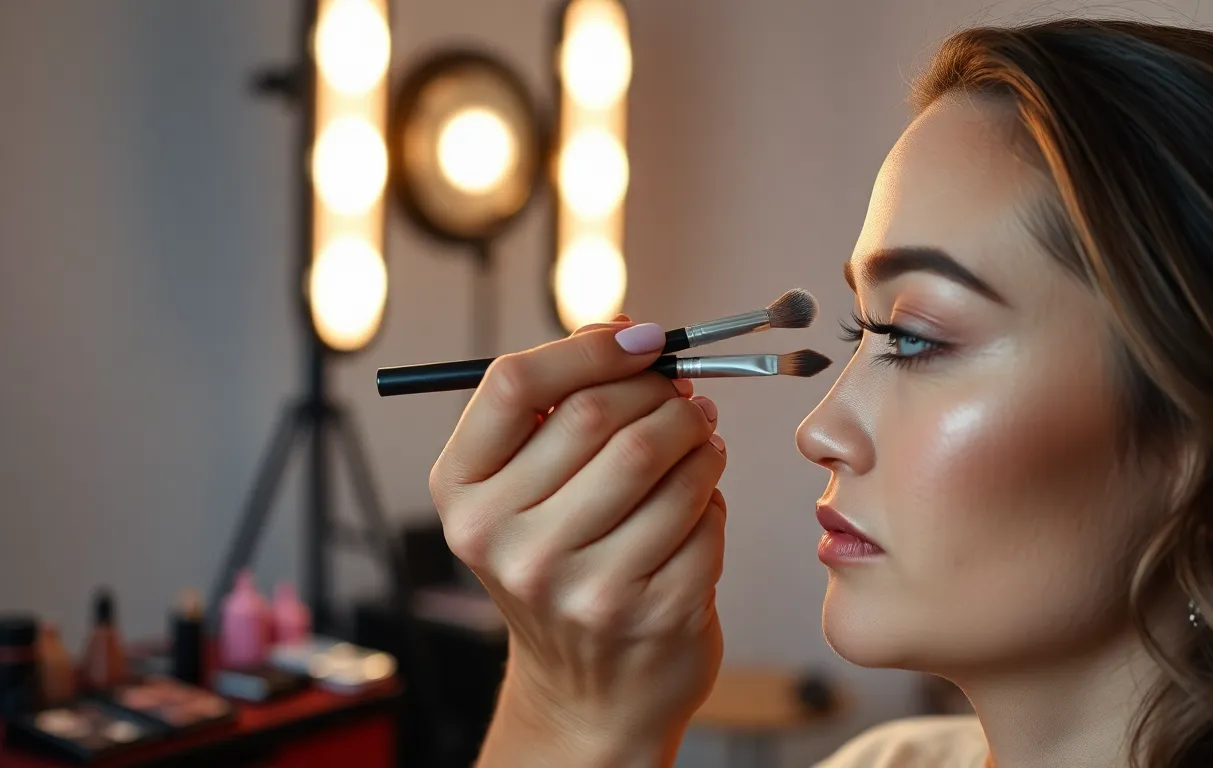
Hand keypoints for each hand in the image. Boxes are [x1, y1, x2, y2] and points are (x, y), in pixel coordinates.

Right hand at [430, 317, 727, 766]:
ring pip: (665, 459)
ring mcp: (575, 585)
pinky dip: (712, 493)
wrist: (588, 688)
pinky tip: (697, 502)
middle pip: (600, 415)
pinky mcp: (647, 612)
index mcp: (462, 494)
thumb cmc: (561, 559)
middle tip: (684, 394)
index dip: (587, 346)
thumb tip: (628, 332)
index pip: (513, 385)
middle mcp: (504, 542)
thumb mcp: (524, 488)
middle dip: (659, 391)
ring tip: (698, 441)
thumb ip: (558, 405)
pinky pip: (705, 512)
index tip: (642, 337)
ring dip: (698, 437)